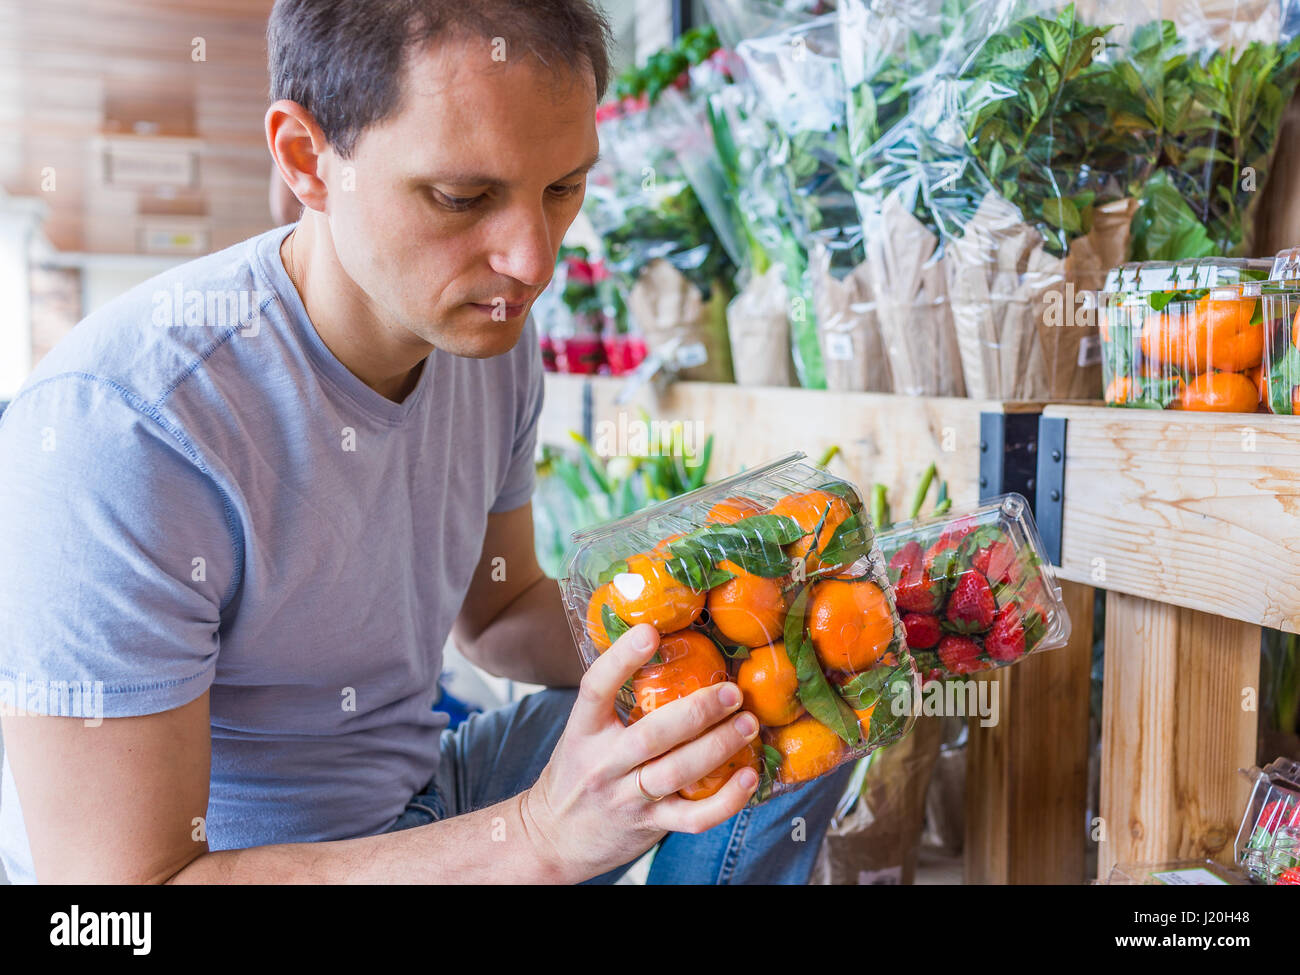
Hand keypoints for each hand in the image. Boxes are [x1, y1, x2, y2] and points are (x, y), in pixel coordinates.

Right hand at [522, 623, 760, 881]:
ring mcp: (627, 798)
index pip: (595, 689)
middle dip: (697, 711)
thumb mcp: (583, 735)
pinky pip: (693, 817)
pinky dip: (727, 800)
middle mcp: (603, 764)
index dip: (621, 659)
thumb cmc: (576, 774)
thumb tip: (663, 651)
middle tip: (732, 692)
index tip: (650, 632)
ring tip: (748, 725)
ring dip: (718, 747)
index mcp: (583, 731)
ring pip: (677, 773)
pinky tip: (750, 777)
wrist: (552, 839)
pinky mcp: (650, 827)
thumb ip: (615, 704)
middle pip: (651, 735)